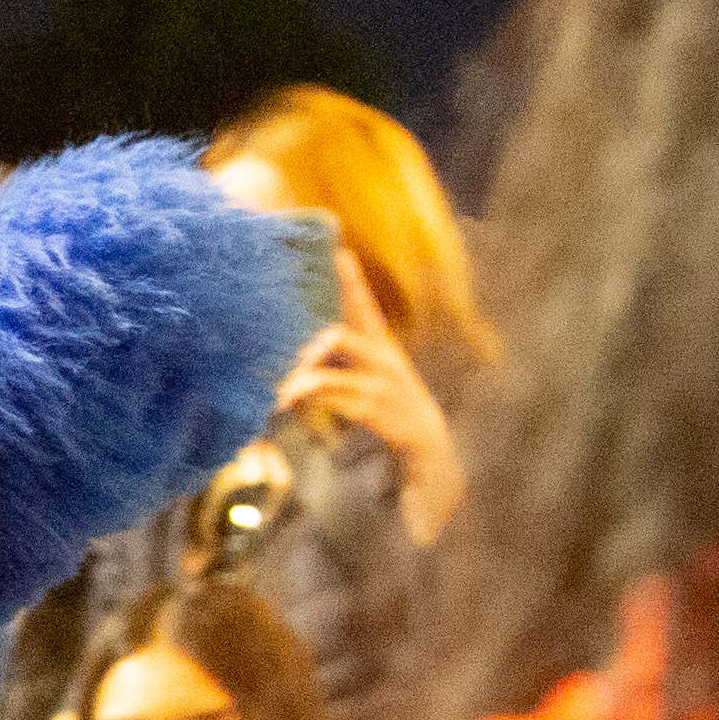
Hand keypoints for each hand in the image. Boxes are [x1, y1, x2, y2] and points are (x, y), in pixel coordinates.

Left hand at [277, 246, 463, 546]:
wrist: (439, 470)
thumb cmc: (395, 433)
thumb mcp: (363, 404)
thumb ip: (330, 390)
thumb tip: (285, 387)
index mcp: (386, 359)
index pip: (367, 312)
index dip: (353, 282)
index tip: (338, 249)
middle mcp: (392, 368)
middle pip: (352, 335)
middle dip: (319, 336)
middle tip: (286, 344)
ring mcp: (395, 394)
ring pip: (345, 371)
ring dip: (308, 378)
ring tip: (279, 389)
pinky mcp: (394, 420)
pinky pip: (351, 402)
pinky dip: (322, 404)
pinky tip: (296, 406)